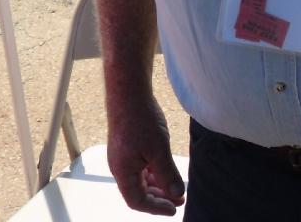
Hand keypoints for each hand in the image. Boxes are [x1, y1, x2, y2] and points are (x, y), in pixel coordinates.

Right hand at [106, 96, 184, 214]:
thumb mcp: (159, 149)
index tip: (174, 209)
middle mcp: (120, 167)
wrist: (130, 92)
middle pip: (138, 192)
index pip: (136, 201)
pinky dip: (155, 173)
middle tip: (180, 200)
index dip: (155, 208)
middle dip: (159, 198)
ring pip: (141, 180)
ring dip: (158, 186)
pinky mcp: (129, 147)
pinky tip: (167, 171)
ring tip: (177, 188)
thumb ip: (167, 174)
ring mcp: (124, 156)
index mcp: (122, 171)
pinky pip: (141, 167)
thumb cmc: (140, 119)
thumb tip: (176, 193)